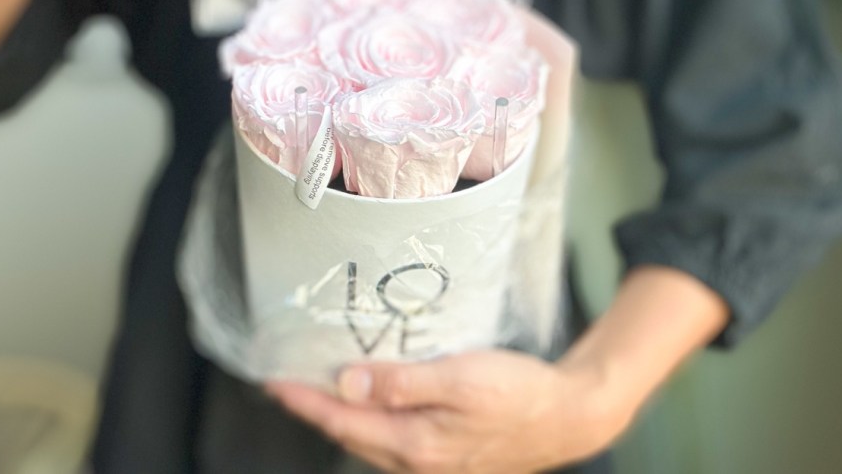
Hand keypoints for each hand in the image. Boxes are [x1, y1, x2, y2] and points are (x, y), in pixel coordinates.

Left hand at [266, 350, 630, 473]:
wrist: (567, 417)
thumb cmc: (518, 394)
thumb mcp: (461, 378)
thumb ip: (403, 383)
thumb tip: (349, 382)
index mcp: (414, 443)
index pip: (342, 421)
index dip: (305, 401)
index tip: (274, 381)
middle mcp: (416, 460)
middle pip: (350, 433)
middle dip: (315, 408)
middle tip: (288, 380)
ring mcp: (430, 462)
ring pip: (370, 438)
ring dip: (341, 413)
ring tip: (320, 386)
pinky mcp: (444, 455)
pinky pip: (392, 439)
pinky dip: (370, 418)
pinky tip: (372, 398)